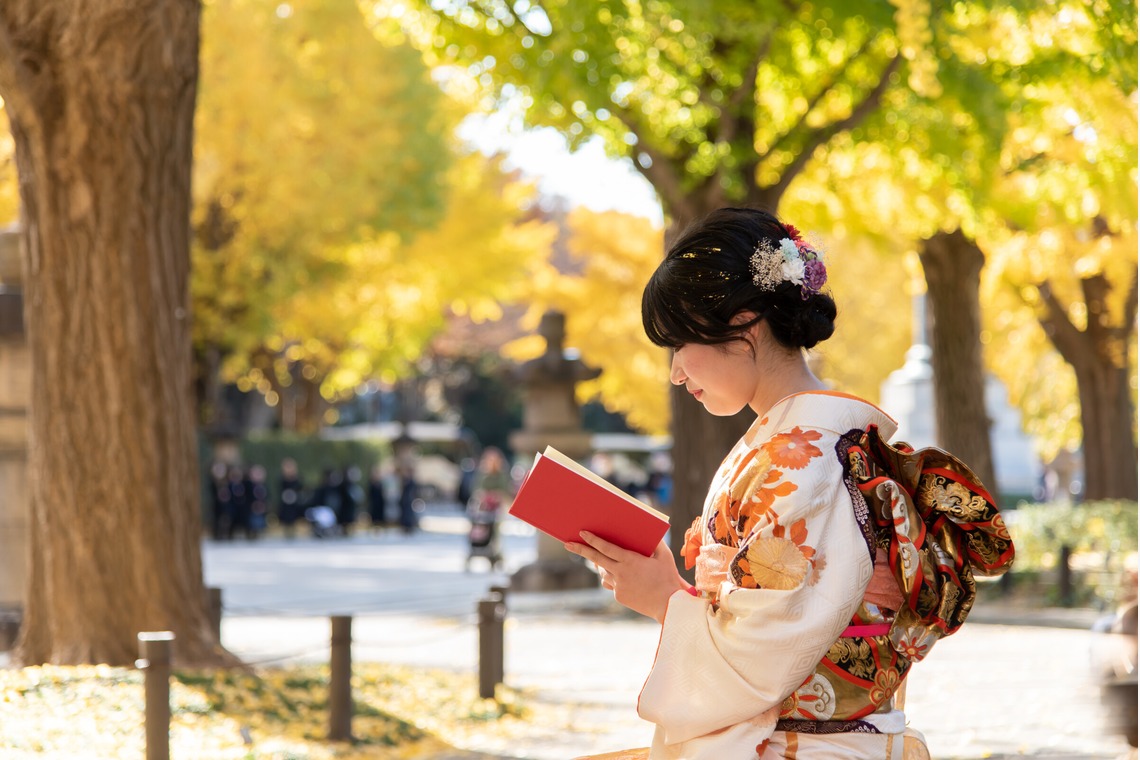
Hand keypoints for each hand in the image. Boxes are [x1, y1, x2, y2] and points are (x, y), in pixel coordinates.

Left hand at [565, 531, 688, 622]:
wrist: (669, 605)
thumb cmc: (668, 577)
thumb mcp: (664, 556)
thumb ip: (654, 542)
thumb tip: (648, 530)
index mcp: (630, 560)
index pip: (606, 548)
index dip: (592, 540)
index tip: (581, 533)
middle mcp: (620, 573)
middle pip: (596, 559)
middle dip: (581, 550)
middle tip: (568, 544)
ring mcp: (618, 586)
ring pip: (603, 573)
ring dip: (600, 565)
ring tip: (598, 558)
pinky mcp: (619, 596)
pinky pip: (611, 584)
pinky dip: (613, 578)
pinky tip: (620, 575)